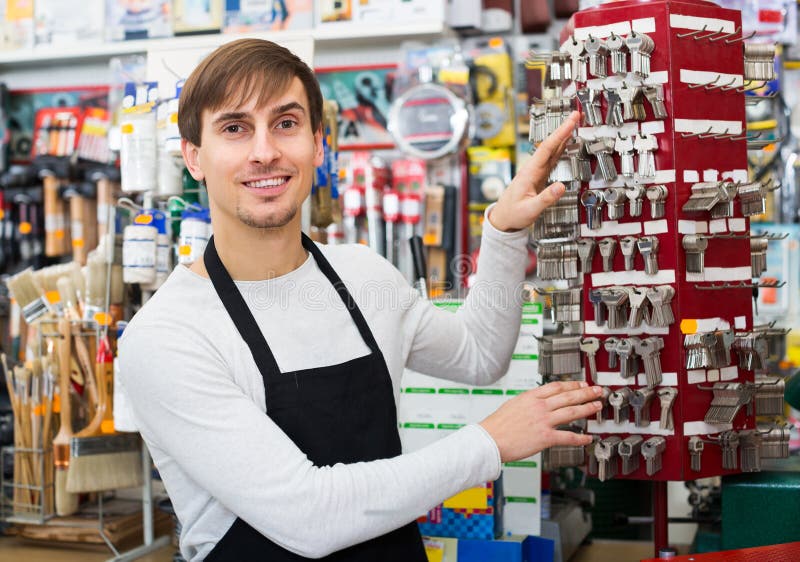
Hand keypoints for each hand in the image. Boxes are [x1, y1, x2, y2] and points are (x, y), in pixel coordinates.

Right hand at [479, 381, 601, 462]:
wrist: (489, 440)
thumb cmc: (497, 425)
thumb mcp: (512, 404)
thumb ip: (528, 402)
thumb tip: (537, 401)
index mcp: (530, 397)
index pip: (557, 386)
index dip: (572, 385)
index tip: (581, 384)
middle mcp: (539, 406)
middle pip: (568, 396)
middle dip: (586, 393)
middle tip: (597, 391)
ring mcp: (543, 421)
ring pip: (571, 412)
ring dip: (587, 409)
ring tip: (597, 407)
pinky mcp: (545, 437)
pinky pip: (568, 437)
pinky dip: (580, 438)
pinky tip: (588, 438)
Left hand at [489, 111, 580, 231]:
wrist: (503, 218)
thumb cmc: (513, 214)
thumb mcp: (530, 209)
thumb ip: (546, 198)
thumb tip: (561, 186)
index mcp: (529, 173)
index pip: (546, 148)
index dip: (559, 134)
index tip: (570, 122)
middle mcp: (532, 169)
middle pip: (550, 144)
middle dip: (563, 129)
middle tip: (576, 115)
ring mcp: (535, 171)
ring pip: (551, 150)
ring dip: (563, 136)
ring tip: (574, 124)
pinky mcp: (538, 176)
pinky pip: (552, 158)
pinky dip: (560, 148)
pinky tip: (566, 143)